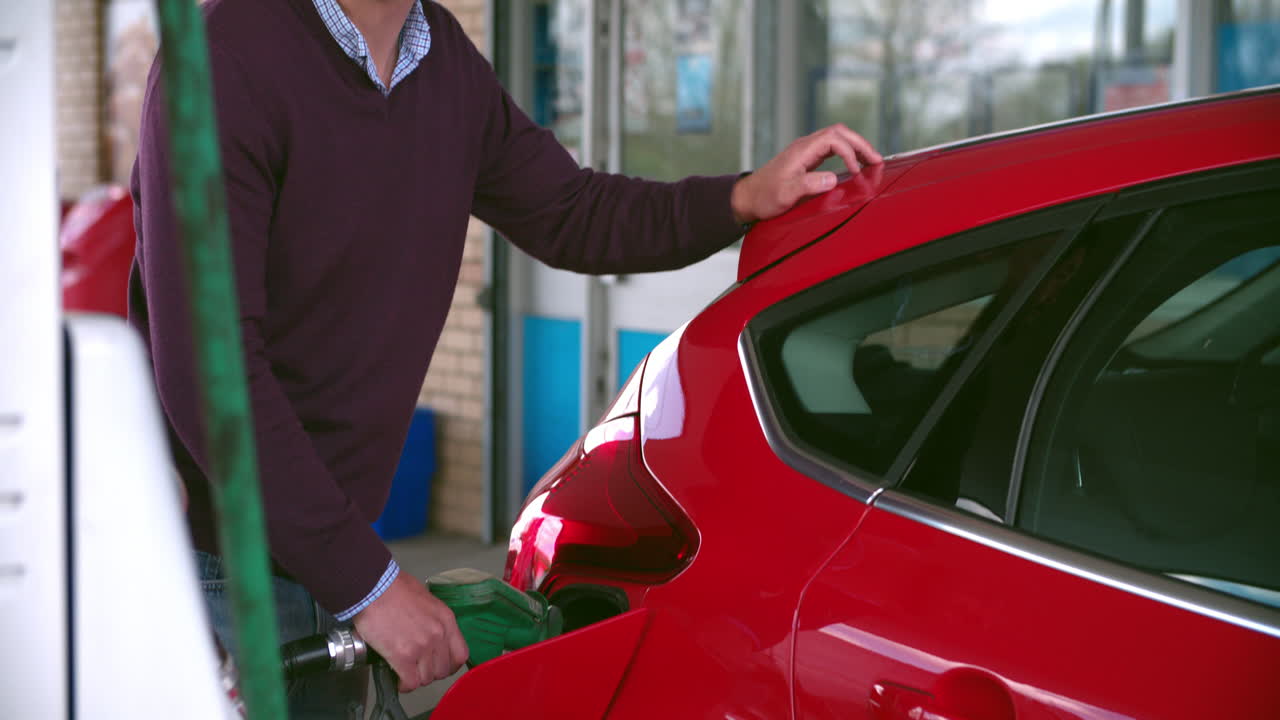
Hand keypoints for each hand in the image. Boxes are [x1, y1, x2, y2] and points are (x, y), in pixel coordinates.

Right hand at [353, 572, 468, 691]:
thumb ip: (432, 619)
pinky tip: (397, 679)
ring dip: (415, 678)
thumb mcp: (425, 600)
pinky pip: (410, 682)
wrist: (373, 587)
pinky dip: (404, 685)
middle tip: (416, 668)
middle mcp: (439, 635)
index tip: (438, 665)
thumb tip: (426, 632)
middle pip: (443, 670)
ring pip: (426, 679)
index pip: (460, 655)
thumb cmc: (394, 588)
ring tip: (405, 672)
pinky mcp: (403, 656)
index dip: (449, 665)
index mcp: (446, 620)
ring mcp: (422, 646)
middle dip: (429, 672)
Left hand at [731, 124, 881, 224]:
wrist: (748, 198)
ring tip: (871, 161)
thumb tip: (833, 179)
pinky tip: (854, 164)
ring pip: (836, 138)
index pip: (834, 139)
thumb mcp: (786, 194)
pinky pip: (831, 148)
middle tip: (877, 159)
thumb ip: (809, 185)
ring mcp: (805, 151)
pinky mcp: (806, 160)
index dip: (849, 152)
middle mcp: (805, 146)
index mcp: (801, 150)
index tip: (857, 172)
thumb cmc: (765, 197)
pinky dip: (846, 153)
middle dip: (860, 144)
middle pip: (839, 133)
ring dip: (855, 147)